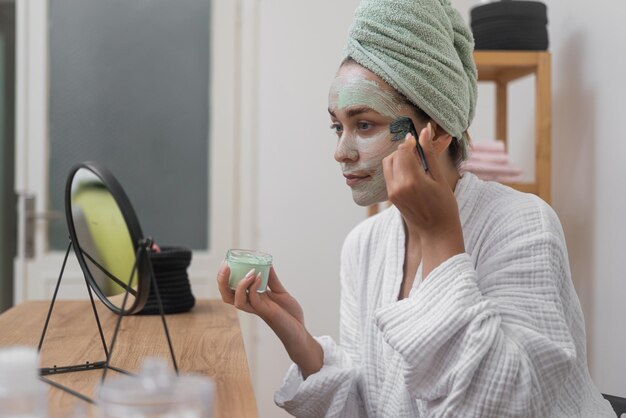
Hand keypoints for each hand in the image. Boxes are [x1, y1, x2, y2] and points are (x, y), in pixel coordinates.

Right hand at [216, 263, 322, 376]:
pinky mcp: (266, 312)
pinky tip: (259, 276)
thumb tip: (267, 263)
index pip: (229, 290)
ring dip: (240, 284)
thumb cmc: (288, 313)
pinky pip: (254, 300)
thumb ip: (272, 279)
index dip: (223, 278)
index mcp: (251, 298)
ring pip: (237, 300)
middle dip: (222, 281)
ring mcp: (257, 309)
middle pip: (227, 296)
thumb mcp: (279, 291)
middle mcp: (251, 304)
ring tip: (249, 271)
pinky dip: (254, 287)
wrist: (299, 330)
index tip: (225, 262)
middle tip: (225, 266)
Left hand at [382, 122, 464, 275]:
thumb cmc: (445, 207)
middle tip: (420, 150)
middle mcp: (398, 186)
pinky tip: (412, 173)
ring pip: (388, 164)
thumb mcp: (440, 178)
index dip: (411, 141)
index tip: (420, 137)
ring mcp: (392, 192)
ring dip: (399, 158)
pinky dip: (397, 168)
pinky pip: (389, 175)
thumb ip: (430, 154)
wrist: (437, 233)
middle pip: (393, 155)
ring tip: (416, 162)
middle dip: (404, 149)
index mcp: (412, 180)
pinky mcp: (391, 197)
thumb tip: (426, 131)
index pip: (403, 150)